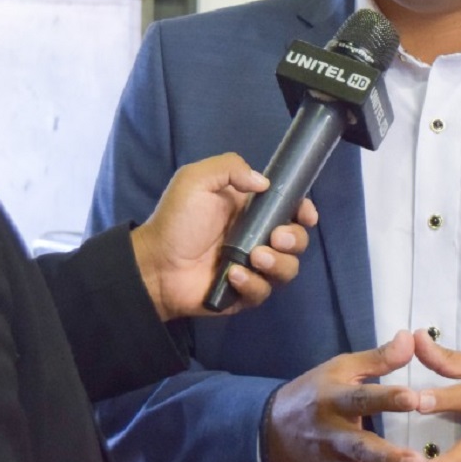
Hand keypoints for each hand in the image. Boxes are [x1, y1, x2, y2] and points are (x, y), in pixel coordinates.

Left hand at [131, 152, 315, 320]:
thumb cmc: (176, 220)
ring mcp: (253, 267)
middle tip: (275, 238)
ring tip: (254, 258)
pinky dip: (252, 283)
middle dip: (295, 239)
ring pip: (288, 269)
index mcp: (251, 211)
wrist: (155, 264)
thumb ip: (231, 168)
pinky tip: (232, 275)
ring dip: (278, 263)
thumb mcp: (196, 179)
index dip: (304, 212)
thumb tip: (265, 184)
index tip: (305, 214)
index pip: (290, 210)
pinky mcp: (245, 293)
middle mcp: (258, 238)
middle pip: (297, 241)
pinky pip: (264, 291)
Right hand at [265, 331, 435, 461]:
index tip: (414, 398)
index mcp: (334, 400)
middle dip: (390, 459)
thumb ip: (377, 358)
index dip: (387, 398)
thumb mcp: (340, 368)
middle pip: (363, 450)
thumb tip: (410, 337)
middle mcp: (335, 437)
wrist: (274, 432)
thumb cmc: (314, 392)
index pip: (362, 399)